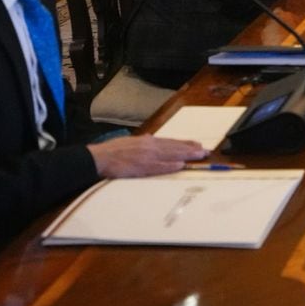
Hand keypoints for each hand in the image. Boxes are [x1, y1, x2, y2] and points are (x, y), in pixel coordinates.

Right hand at [88, 134, 206, 177]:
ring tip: (199, 155)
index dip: (184, 143)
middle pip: (174, 147)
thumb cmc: (113, 150)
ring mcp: (146, 156)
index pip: (170, 142)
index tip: (196, 144)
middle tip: (205, 150)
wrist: (99, 157)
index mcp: (147, 141)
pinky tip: (180, 166)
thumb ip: (143, 142)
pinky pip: (159, 167)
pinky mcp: (141, 167)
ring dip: (186, 155)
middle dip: (191, 149)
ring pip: (171, 155)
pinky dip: (170, 166)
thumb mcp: (131, 141)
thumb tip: (150, 138)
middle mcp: (150, 146)